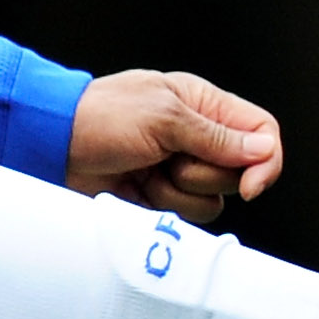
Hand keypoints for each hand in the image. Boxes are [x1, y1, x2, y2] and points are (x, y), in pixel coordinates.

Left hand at [68, 69, 281, 223]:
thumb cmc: (101, 117)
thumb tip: (264, 149)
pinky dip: (162, 204)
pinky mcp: (162, 195)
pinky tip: (137, 187)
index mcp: (204, 104)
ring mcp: (180, 168)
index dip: (265, 161)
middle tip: (169, 158)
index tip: (250, 186)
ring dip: (178, 191)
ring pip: (213, 199)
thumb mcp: (164, 119)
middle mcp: (198, 136)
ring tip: (146, 171)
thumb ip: (217, 138)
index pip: (262, 131)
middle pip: (239, 172)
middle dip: (204, 174)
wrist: (53, 145)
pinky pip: (185, 214)